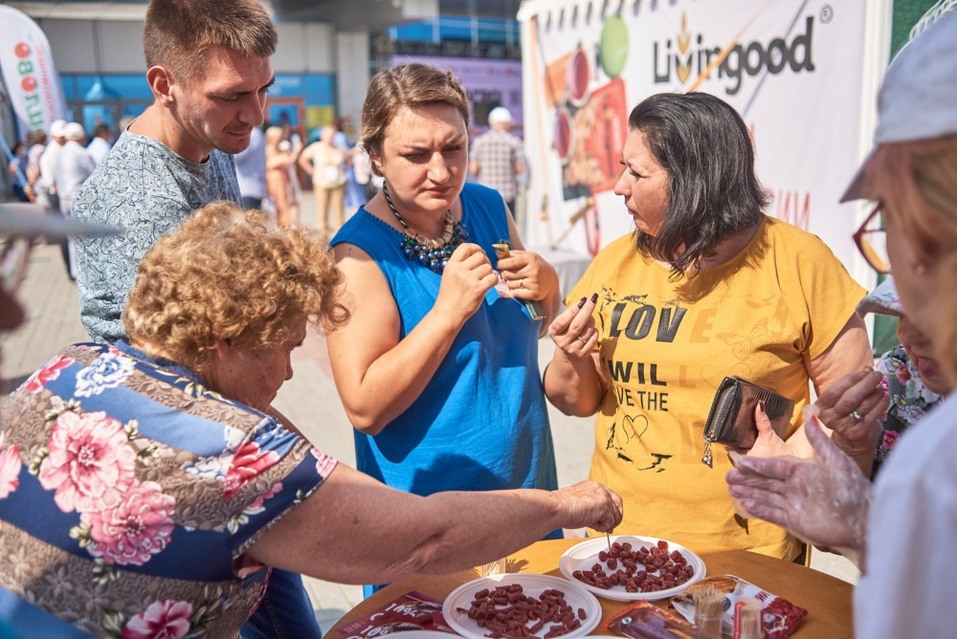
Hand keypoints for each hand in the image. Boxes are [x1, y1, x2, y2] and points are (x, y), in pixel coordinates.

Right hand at [434, 243, 497, 325]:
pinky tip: (489, 285)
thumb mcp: (449, 275)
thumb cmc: (449, 295)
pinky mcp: (478, 289)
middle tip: (484, 270)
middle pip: (480, 255)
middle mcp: (459, 270)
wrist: (448, 313)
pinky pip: (493, 277)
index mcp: (451, 265)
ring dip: (489, 272)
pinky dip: (494, 281)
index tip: (480, 253)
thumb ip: (460, 264)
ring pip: (488, 267)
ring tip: (484, 279)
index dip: (476, 248)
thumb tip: (477, 254)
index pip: (465, 247)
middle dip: (485, 261)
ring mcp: (469, 279)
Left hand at [497, 250, 558, 301]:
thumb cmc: (535, 266)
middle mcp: (533, 270)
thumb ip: (513, 254)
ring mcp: (534, 282)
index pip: (510, 262)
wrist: (551, 281)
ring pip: (510, 284)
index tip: (499, 265)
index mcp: (530, 259)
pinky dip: (514, 291)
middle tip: (508, 274)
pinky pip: (515, 293)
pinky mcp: (534, 293)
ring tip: (515, 280)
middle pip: (507, 274)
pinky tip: (519, 288)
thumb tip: (498, 254)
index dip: (501, 264)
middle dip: (505, 274)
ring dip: (509, 283)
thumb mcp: (528, 256)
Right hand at [547, 294, 597, 357]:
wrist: (569, 351)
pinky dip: (595, 331)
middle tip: (593, 299)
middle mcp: (562, 342)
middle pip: (577, 325)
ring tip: (590, 316)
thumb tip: (584, 302)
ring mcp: (573, 349)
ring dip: (592, 320)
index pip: (563, 321)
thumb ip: (571, 313)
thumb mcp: (563, 322)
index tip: (582, 300)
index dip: (573, 310)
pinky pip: (593, 338)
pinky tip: (591, 329)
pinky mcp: (583, 354)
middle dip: (586, 310)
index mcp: (554, 332)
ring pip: (587, 331)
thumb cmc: (566, 330)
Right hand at [555, 480, 623, 532]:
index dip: (610, 511)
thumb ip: (591, 509)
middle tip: (605, 527)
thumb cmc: (561, 508)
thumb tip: (600, 521)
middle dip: (614, 518)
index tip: (606, 521)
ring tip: (591, 524)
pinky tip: (590, 524)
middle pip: (618, 505)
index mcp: (593, 486)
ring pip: (615, 516)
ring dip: (604, 524)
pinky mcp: (605, 506)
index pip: (610, 497)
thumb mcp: (579, 504)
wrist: (556, 508)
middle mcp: (600, 489)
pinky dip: (601, 527)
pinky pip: (610, 522)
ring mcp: (604, 497)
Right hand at [726, 406, 870, 555]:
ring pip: (766, 497)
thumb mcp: (836, 460)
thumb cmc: (853, 489)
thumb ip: (819, 440)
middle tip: (728, 476)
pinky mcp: (795, 522)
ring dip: (749, 492)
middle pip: (766, 482)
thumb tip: (811, 415)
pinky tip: (745, 504)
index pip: (775, 466)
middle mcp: (796, 487)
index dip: (758, 465)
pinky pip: (773, 514)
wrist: (864, 520)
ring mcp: (794, 505)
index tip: (740, 461)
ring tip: (732, 489)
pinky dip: (759, 509)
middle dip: (747, 479)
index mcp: (804, 471)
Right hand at [814, 369, 886, 468]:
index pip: (834, 390)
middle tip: (877, 375)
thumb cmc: (846, 416)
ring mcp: (844, 427)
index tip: (865, 371)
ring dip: (875, 393)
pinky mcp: (858, 434)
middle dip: (866, 384)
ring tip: (881, 387)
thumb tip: (867, 369)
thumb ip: (853, 384)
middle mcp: (830, 418)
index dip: (850, 379)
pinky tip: (885, 398)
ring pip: (863, 406)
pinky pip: (872, 415)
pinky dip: (881, 404)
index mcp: (821, 407)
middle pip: (850, 398)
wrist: (851, 443)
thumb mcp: (843, 399)